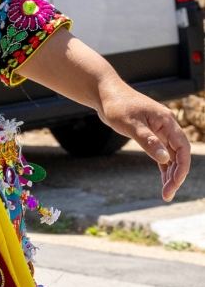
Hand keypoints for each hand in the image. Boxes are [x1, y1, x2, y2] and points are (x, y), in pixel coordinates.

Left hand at [19, 30, 190, 201]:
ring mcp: (159, 129)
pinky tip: (163, 179)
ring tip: (166, 191)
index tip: (174, 184)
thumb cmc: (117, 104)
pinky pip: (162, 152)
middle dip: (176, 175)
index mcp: (167, 121)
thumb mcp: (131, 124)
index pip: (183, 148)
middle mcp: (166, 125)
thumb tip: (166, 159)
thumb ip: (148, 141)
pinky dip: (163, 165)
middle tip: (167, 194)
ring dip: (170, 172)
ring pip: (171, 155)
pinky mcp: (150, 133)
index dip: (182, 168)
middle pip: (179, 154)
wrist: (104, 92)